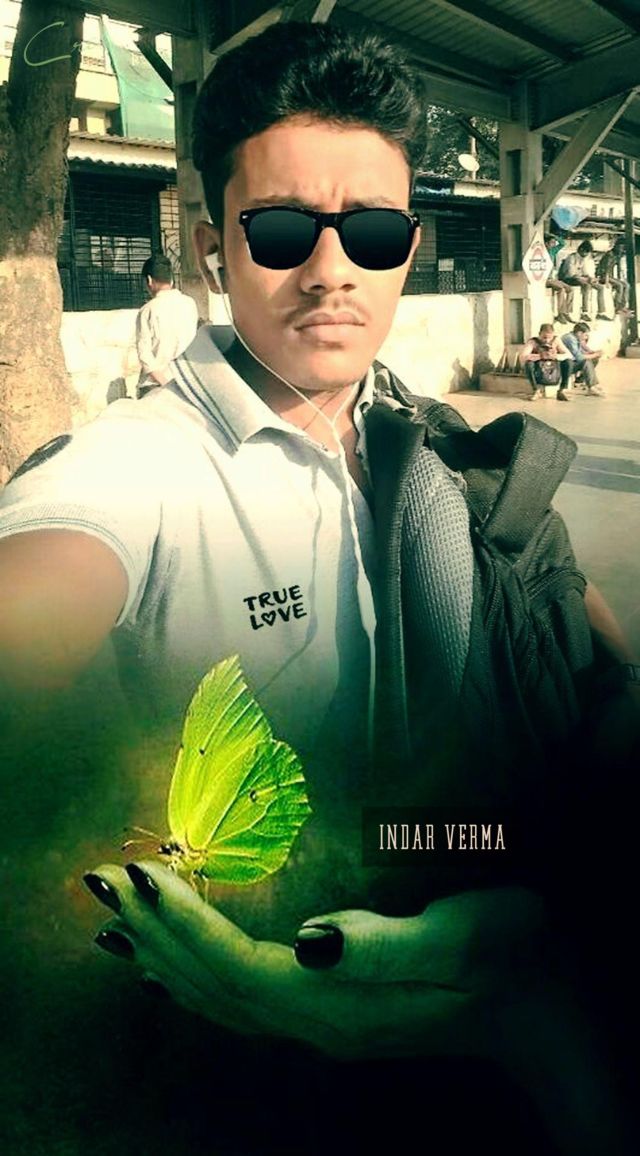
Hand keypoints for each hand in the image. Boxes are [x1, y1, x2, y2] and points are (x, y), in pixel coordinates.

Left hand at [84, 864, 545, 1060]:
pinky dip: (193, 980)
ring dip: (162, 958)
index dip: (181, 920)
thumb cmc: (516, 959)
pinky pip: (239, 1001)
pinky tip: (172, 972)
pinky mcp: (332, 1015)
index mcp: (341, 1001)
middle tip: (100, 883)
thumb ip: (386, 943)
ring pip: (218, 998)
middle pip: (212, 983)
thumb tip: (311, 937)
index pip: (235, 962)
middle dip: (152, 933)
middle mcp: (319, 1021)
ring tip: (111, 925)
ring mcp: (323, 1025)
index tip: (136, 874)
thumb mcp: (466, 939)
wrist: (549, 1014)